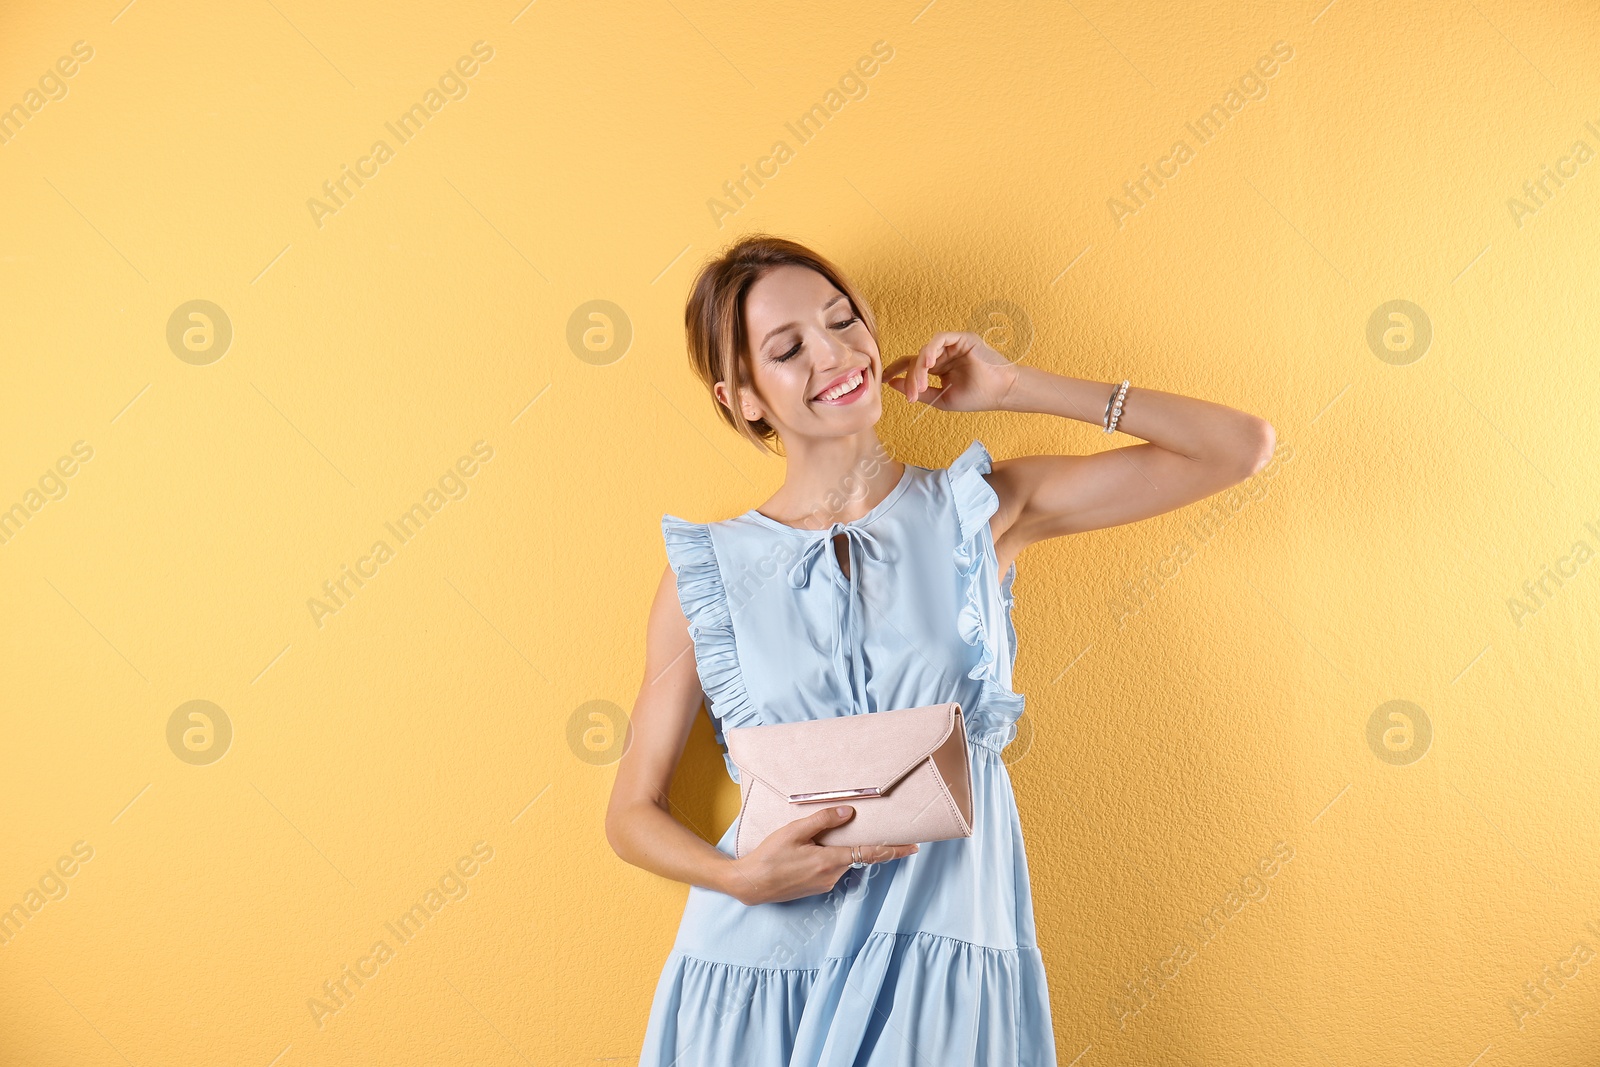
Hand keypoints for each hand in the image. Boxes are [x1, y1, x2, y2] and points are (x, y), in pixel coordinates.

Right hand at [726, 805, 918, 905]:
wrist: (750, 884)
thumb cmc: (769, 856)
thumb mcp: (794, 832)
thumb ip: (823, 821)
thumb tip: (849, 812)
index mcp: (829, 861)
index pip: (870, 854)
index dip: (894, 850)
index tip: (914, 848)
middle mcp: (832, 875)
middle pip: (857, 855)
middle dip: (864, 844)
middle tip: (865, 828)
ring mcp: (824, 883)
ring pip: (842, 861)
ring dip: (841, 849)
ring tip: (821, 838)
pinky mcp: (816, 887)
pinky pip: (831, 868)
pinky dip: (830, 857)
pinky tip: (812, 849)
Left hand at [882, 331, 1021, 412]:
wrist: (1000, 393)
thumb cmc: (975, 397)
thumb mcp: (941, 398)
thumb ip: (918, 390)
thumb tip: (893, 384)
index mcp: (939, 368)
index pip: (912, 364)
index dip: (896, 371)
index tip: (883, 381)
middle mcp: (943, 354)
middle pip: (916, 360)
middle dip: (910, 378)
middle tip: (912, 394)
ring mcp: (952, 345)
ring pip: (925, 351)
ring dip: (919, 369)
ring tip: (921, 385)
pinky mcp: (961, 338)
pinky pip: (939, 339)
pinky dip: (931, 351)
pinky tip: (929, 364)